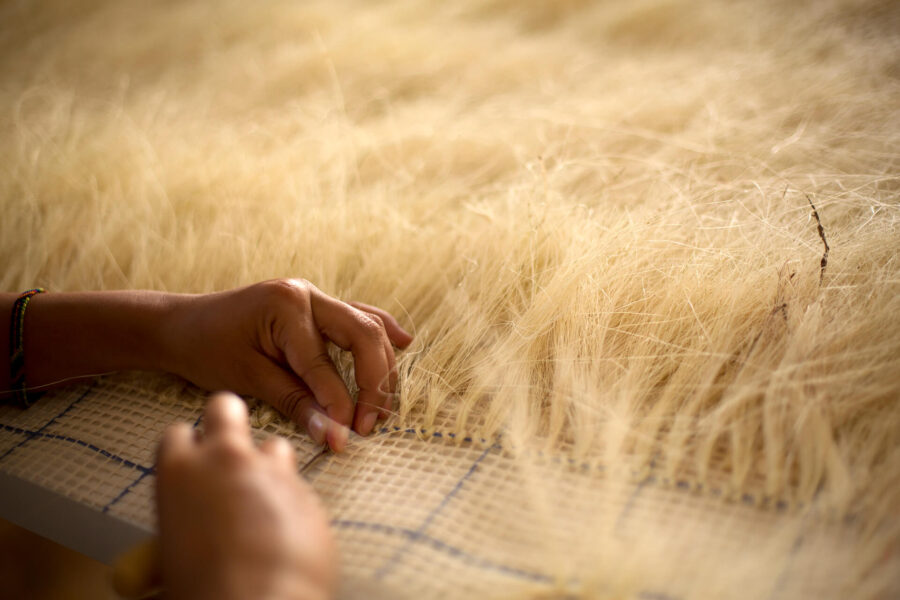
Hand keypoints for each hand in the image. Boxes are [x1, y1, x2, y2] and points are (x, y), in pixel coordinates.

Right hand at [156, 392, 336, 599]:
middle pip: (225, 408)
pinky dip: (293, 505)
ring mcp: (273, 473)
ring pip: (274, 446)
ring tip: (262, 506)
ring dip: (269, 467)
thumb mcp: (168, 558)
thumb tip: (155, 565)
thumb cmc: (206, 590)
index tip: (190, 465)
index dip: (185, 450)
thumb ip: (172, 540)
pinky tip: (285, 536)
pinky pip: (300, 489)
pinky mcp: (308, 492)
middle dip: (226, 422)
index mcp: (180, 472)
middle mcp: (227, 460)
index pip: (177, 433)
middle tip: (228, 452)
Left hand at [163, 279, 412, 450]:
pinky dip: (382, 332)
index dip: (339, 403)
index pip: (324, 363)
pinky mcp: (318, 305)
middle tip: (369, 424)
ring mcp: (315, 295)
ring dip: (381, 367)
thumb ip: (296, 404)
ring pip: (368, 327)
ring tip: (381, 407)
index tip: (345, 437)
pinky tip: (404, 343)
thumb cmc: (207, 349)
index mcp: (286, 306)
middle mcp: (307, 293)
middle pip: (363, 335)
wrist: (181, 325)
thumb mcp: (247, 380)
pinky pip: (360, 316)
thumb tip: (334, 435)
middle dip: (374, 383)